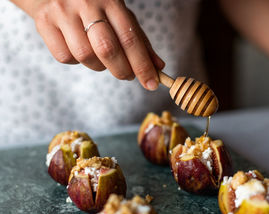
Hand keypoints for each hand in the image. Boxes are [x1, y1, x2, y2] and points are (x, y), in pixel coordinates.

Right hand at [32, 0, 163, 89]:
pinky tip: (80, 50)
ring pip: (84, 56)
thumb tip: (158, 68)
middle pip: (107, 49)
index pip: (130, 38)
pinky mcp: (44, 22)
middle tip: (128, 76)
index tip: (152, 84)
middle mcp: (86, 3)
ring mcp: (62, 11)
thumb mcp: (120, 15)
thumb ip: (140, 41)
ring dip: (98, 66)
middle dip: (122, 70)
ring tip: (102, 58)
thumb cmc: (95, 6)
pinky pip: (64, 56)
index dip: (142, 65)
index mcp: (110, 0)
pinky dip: (76, 61)